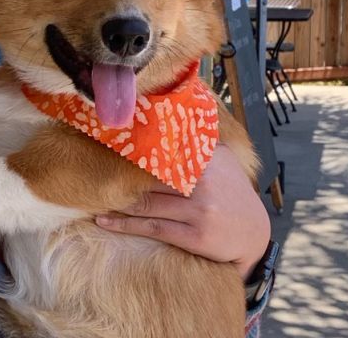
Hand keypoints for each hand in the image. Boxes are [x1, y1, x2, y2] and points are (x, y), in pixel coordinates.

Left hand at [95, 144, 270, 279]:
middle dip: (122, 173)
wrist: (254, 234)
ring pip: (147, 203)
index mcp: (209, 162)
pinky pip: (152, 228)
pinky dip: (124, 225)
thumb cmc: (232, 193)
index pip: (167, 151)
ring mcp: (200, 212)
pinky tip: (104, 221)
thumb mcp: (223, 161)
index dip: (138, 146)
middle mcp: (204, 185)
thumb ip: (200, 141)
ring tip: (94, 195)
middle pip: (152, 177)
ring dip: (118, 201)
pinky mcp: (194, 237)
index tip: (112, 138)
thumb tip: (175, 111)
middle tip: (93, 166)